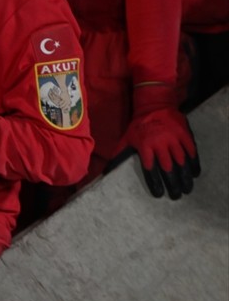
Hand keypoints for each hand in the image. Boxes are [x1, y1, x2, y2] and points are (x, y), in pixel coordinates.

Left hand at [123, 84, 199, 199]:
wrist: (154, 105)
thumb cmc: (139, 124)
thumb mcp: (127, 137)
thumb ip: (120, 153)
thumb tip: (107, 168)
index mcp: (145, 146)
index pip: (150, 169)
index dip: (155, 183)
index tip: (158, 194)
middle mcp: (160, 144)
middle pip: (167, 168)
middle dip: (172, 184)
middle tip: (176, 196)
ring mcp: (173, 139)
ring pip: (181, 162)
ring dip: (185, 177)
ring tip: (187, 189)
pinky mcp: (184, 135)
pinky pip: (191, 151)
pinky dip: (194, 163)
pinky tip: (194, 173)